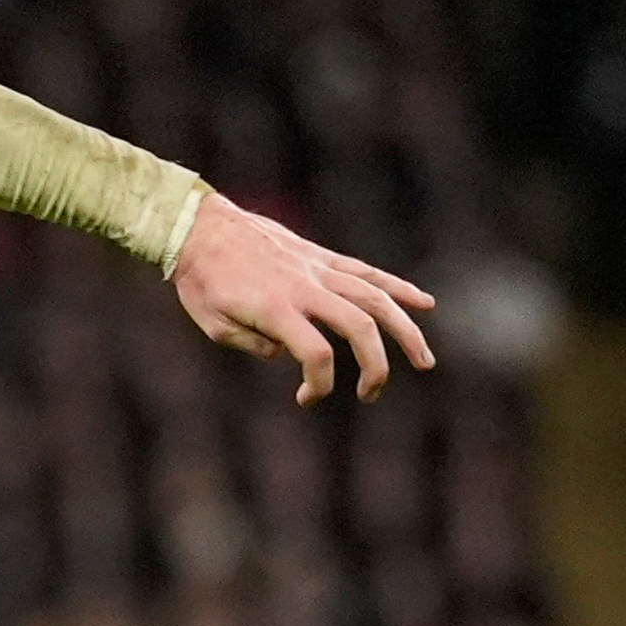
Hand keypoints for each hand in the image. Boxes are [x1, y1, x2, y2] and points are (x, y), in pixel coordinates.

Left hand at [169, 190, 435, 405]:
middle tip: (371, 394)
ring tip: (423, 361)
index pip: (315, 353)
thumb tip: (286, 353)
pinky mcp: (322, 257)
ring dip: (405, 330)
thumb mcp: (214, 325)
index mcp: (274, 309)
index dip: (319, 384)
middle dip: (375, 365)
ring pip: (375, 298)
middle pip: (358, 325)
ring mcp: (318, 269)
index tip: (305, 398)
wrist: (201, 228)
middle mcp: (304, 287)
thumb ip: (253, 343)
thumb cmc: (201, 282)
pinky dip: (399, 288)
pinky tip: (424, 304)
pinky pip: (368, 272)